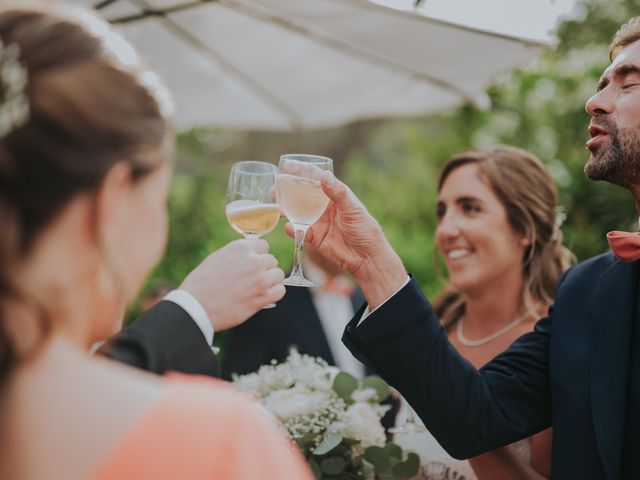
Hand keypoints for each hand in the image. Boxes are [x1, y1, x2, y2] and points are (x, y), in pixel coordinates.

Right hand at [179, 239, 284, 330]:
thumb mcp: (217, 258)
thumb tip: (249, 256)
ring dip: (271, 281)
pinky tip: (263, 296)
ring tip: (258, 288)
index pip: (264, 246)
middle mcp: (253, 260)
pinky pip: (280, 291)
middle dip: (264, 269)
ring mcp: (260, 279)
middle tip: (252, 279)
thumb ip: (237, 255)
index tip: (252, 265)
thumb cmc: (201, 284)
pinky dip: (274, 293)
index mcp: (240, 248)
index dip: (258, 256)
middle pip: (272, 260)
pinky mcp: (263, 297)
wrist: (196, 306)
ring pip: (278, 274)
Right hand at [286, 172, 406, 308]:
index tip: (286, 167)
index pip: (314, 178)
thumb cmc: (365, 229)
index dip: (300, 171)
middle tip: (273, 191)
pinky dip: (292, 229)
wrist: (366, 257)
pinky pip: (299, 231)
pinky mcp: (313, 237)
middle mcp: (322, 206)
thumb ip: (337, 192)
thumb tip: (324, 175)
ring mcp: (316, 221)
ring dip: (284, 210)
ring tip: (276, 209)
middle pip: (300, 194)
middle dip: (285, 191)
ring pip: (295, 212)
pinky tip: (289, 227)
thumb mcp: (352, 208)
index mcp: (332, 194)